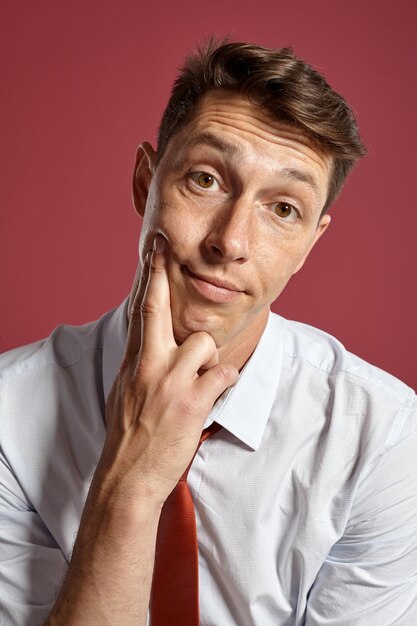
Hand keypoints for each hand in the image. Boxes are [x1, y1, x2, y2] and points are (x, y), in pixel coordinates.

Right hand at [101, 235, 238, 506]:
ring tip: (200, 379)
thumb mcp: (125, 391)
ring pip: (203, 342)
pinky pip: (223, 372)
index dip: (147, 278)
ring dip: (209, 358)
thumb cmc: (130, 433)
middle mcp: (148, 365)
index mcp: (133, 362)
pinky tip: (216, 391)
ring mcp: (168, 381)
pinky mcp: (191, 401)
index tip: (152, 252)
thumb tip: (146, 339)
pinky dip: (226, 379)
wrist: (128, 474)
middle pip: (157, 307)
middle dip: (162, 273)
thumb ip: (139, 361)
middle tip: (166, 246)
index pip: (139, 312)